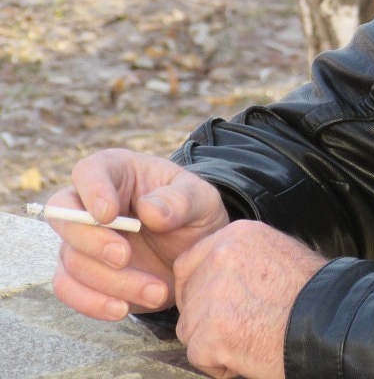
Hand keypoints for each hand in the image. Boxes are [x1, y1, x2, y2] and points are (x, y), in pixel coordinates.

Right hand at [49, 148, 229, 320]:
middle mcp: (89, 204)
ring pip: (72, 260)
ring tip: (156, 292)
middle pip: (64, 217)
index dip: (92, 191)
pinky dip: (93, 302)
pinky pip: (70, 290)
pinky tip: (122, 308)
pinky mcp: (83, 274)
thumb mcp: (201, 200)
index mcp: (117, 171)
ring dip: (110, 280)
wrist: (195, 251)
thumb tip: (150, 211)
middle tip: (123, 257)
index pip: (89, 171)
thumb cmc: (194, 213)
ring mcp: (82, 241)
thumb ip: (181, 200)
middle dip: (92, 241)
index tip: (110, 214)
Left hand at [173, 220, 326, 378]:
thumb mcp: (280, 253)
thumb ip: (245, 259)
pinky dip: (221, 364)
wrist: (331, 323)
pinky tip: (250, 354)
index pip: (188, 263)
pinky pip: (199, 356)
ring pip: (190, 329)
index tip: (212, 306)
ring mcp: (210, 295)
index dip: (196, 289)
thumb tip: (222, 276)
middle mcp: (219, 257)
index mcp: (236, 235)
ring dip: (214, 342)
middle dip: (205, 318)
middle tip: (238, 328)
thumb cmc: (314, 294)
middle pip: (189, 298)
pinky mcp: (209, 333)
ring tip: (251, 340)